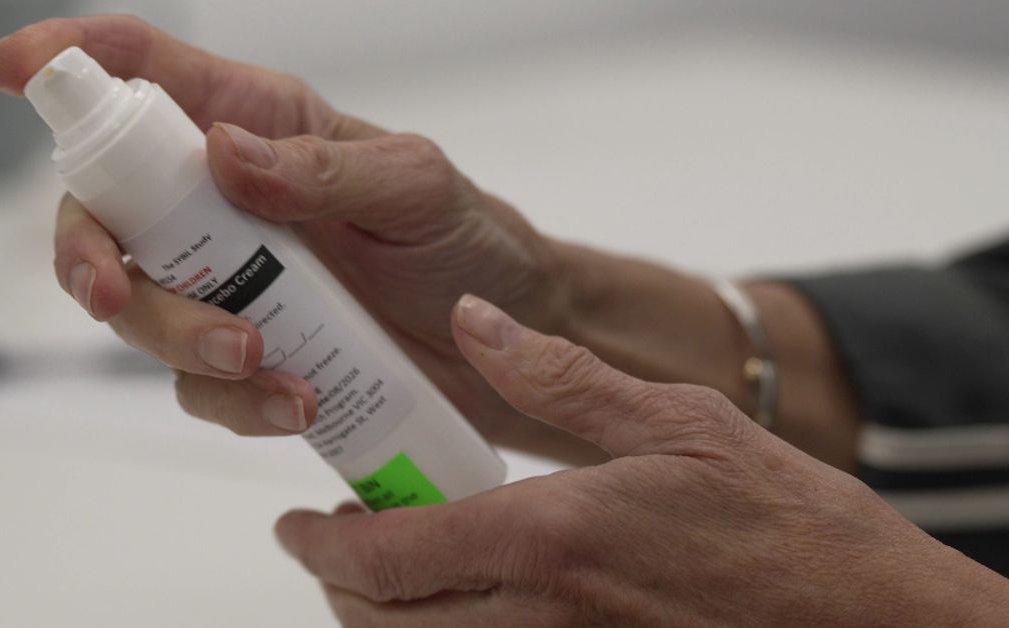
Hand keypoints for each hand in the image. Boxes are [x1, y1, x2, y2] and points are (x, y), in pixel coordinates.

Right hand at [0, 15, 600, 462]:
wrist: (505, 342)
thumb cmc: (465, 241)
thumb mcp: (415, 186)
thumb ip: (327, 167)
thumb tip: (226, 152)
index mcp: (257, 124)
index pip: (146, 74)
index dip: (68, 60)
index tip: (9, 68)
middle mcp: (222, 200)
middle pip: (101, 216)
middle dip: (92, 261)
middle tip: (120, 298)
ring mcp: (229, 282)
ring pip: (139, 313)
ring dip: (181, 344)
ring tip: (270, 366)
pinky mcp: (249, 351)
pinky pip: (200, 384)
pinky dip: (235, 400)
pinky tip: (298, 402)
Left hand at [276, 295, 1008, 626]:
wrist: (865, 620)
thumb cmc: (784, 524)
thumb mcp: (676, 421)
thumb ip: (557, 377)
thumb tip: (474, 322)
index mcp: (547, 542)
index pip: (387, 558)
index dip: (320, 546)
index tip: (297, 525)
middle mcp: (539, 619)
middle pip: (386, 624)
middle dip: (339, 587)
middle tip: (336, 541)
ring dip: (387, 617)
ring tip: (390, 566)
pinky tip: (470, 594)